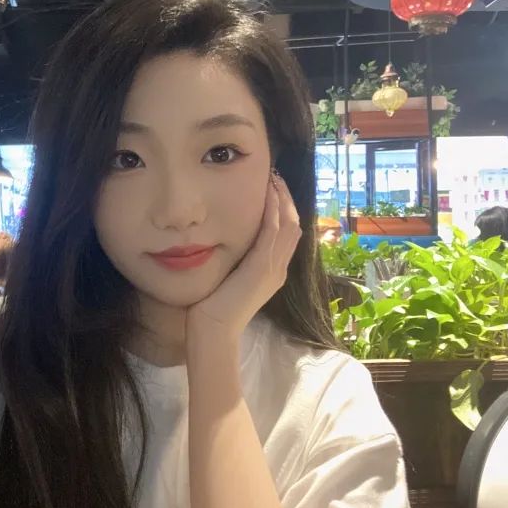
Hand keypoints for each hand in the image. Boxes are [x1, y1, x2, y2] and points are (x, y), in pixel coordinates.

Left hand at [186, 172, 301, 351]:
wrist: (215, 330)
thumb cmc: (214, 309)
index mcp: (272, 272)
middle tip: (277, 178)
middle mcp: (278, 269)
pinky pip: (273, 232)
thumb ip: (236, 263)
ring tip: (274, 179)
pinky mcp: (262, 267)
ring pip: (288, 225)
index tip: (274, 190)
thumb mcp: (230, 280)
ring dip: (282, 199)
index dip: (284, 210)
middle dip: (286, 199)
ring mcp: (273, 268)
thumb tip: (226, 244)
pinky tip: (268, 194)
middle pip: (293, 226)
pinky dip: (273, 210)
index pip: (286, 235)